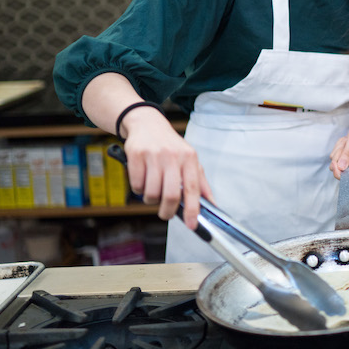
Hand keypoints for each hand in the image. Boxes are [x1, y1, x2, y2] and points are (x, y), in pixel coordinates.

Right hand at [120, 107, 212, 230]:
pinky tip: (142, 179)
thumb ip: (201, 183)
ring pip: (151, 192)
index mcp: (190, 158)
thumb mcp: (190, 160)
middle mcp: (173, 156)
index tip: (192, 225)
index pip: (193, 189)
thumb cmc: (171, 147)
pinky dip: (139, 189)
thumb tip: (212, 205)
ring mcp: (154, 155)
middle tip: (165, 213)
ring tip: (153, 191)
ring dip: (150, 199)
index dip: (193, 210)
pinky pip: (136, 184)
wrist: (147, 124)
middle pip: (171, 194)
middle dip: (167, 211)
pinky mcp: (136, 155)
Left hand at [329, 111, 348, 178]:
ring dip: (339, 150)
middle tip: (346, 143)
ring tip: (348, 140)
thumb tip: (341, 168)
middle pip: (340, 170)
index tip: (336, 161)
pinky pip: (337, 157)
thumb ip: (348, 153)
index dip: (339, 172)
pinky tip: (347, 141)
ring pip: (336, 162)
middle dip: (338, 155)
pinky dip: (339, 148)